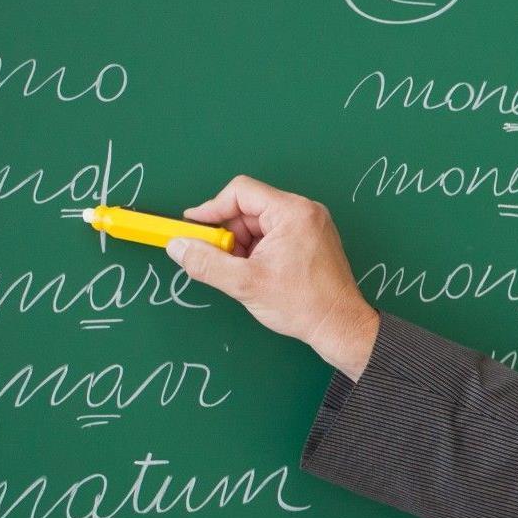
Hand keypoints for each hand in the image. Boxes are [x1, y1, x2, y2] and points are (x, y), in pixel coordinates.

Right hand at [168, 174, 377, 376]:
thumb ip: (206, 262)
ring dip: (241, 245)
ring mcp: (310, 225)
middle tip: (219, 260)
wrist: (339, 325)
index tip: (193, 227)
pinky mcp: (311, 240)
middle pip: (249, 209)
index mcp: (293, 212)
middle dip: (228, 234)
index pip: (241, 192)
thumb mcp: (245, 284)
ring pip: (259, 224)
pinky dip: (257, 251)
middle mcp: (305, 212)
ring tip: (242, 273)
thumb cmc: (303, 304)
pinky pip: (274, 235)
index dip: (212, 208)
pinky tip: (256, 273)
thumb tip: (178, 246)